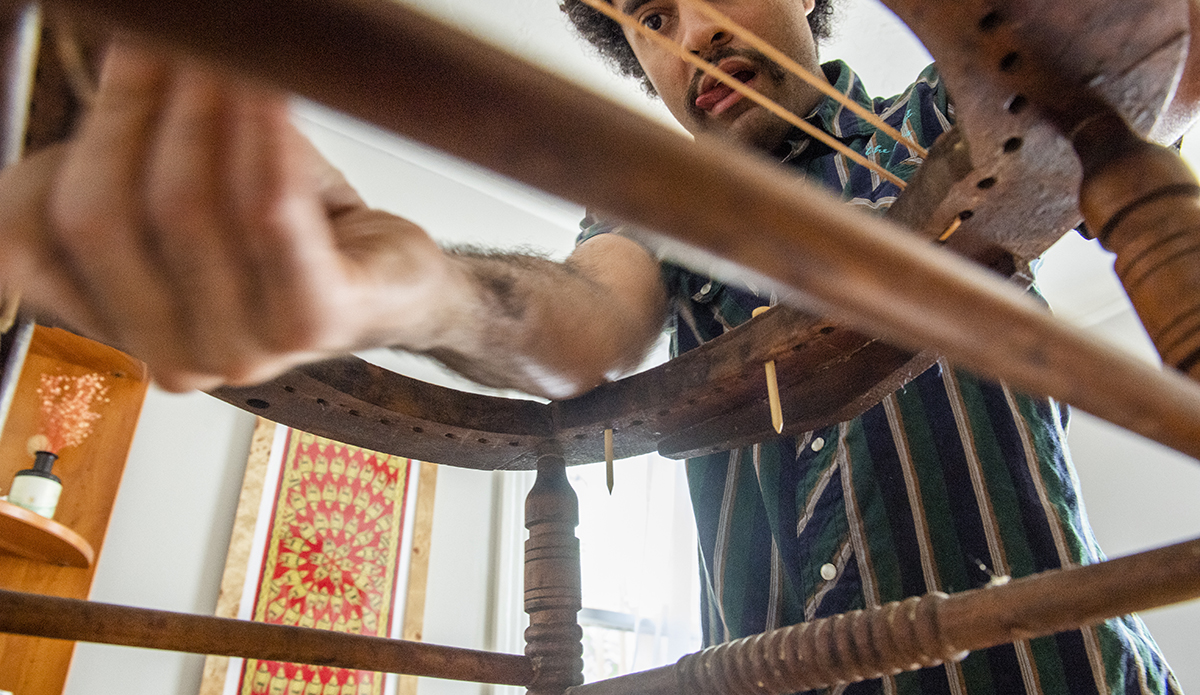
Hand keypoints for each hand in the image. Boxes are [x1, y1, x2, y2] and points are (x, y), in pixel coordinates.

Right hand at [0, 42, 452, 390]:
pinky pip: (269, 219)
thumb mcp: (191, 188)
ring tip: (229, 55)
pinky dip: (262, 144)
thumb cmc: (297, 235)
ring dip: (203, 111)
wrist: (396, 281)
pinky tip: (268, 94)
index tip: (128, 51)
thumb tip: (120, 47)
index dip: (78, 134)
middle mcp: (172, 354)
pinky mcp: (314, 321)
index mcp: (119, 326)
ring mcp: (242, 349)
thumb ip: (131, 147)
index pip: (36, 235)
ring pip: (188, 208)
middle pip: (104, 218)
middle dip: (135, 110)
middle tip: (181, 42)